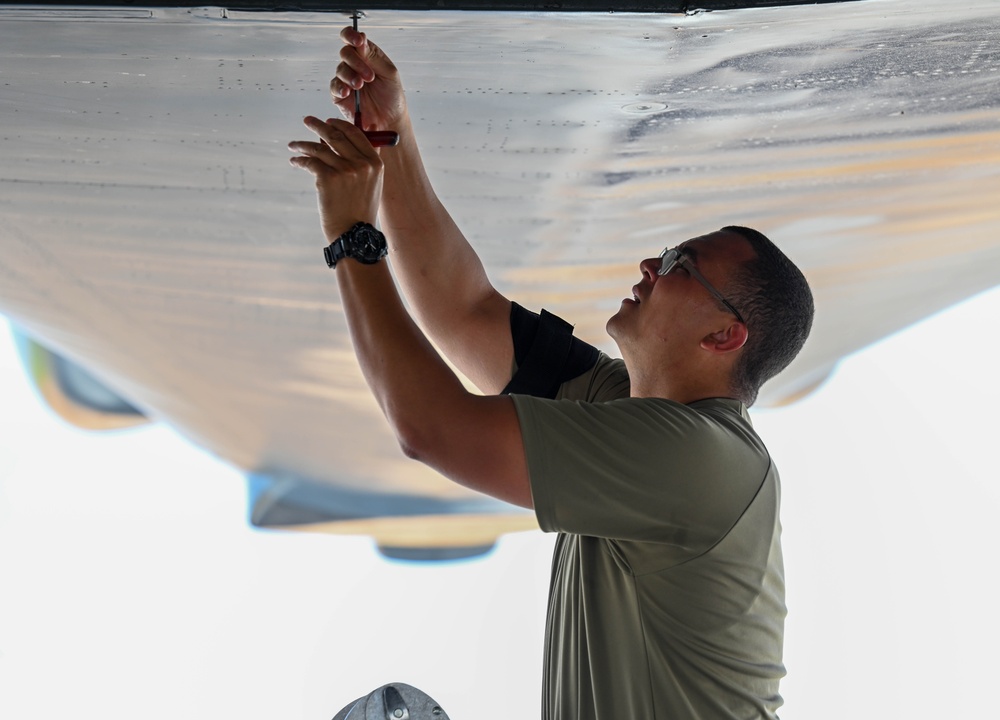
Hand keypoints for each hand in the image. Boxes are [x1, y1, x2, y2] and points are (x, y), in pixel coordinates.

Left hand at [288, 116, 383, 242]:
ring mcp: (345, 170)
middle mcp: (361, 164)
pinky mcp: (328, 178)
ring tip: (294, 145)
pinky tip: (295, 161)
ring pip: (319, 148)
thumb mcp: (372, 185)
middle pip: (336, 136)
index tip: (328, 122)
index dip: (340, 125)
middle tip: (308, 121)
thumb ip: (364, 163)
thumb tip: (344, 141)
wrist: (354, 234)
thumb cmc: (360, 211)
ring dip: (303, 144)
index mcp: (375, 163)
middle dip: (319, 126)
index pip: (356, 134)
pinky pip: (310, 162)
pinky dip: (300, 160)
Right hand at [331, 26, 406, 130]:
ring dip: (350, 76)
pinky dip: (340, 87)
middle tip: (369, 77)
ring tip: (361, 86)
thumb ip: (374, 57)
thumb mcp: (389, 74)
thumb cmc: (392, 96)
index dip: (351, 36)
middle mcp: (355, 65)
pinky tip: (347, 92)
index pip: (353, 38)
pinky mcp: (339, 94)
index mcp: (367, 55)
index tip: (358, 41)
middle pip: (345, 53)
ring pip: (340, 69)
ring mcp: (346, 79)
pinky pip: (334, 86)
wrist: (390, 120)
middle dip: (357, 63)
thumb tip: (361, 39)